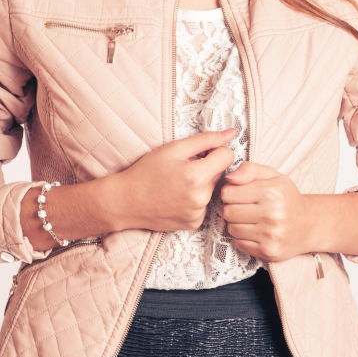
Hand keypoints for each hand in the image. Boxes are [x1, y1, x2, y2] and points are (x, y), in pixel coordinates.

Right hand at [102, 128, 237, 232]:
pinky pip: (204, 205)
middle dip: (207, 168)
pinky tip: (177, 198)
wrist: (126, 201)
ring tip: (178, 184)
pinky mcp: (193, 224)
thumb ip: (206, 139)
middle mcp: (201, 198)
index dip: (214, 150)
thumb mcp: (174, 149)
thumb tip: (232, 132)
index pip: (227, 156)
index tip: (199, 153)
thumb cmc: (147, 171)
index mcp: (197, 176)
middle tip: (183, 169)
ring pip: (213, 190)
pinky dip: (195, 200)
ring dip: (202, 184)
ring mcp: (198, 214)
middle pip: (220, 174)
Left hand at [219, 161, 315, 261]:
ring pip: (232, 229)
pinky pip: (239, 244)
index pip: (228, 193)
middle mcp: (272, 214)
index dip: (230, 192)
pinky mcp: (268, 251)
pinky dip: (242, 238)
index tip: (239, 194)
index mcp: (272, 191)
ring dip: (236, 224)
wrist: (309, 224)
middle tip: (244, 207)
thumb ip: (249, 169)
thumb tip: (229, 178)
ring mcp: (271, 235)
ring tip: (250, 219)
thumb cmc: (286, 197)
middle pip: (228, 211)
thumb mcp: (272, 176)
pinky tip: (254, 231)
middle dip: (232, 208)